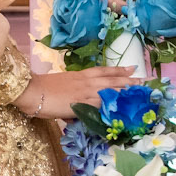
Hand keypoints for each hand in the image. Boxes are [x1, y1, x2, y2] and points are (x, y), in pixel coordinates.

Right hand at [17, 64, 134, 120]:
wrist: (33, 90)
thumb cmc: (43, 88)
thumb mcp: (62, 85)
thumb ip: (73, 93)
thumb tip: (77, 106)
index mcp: (81, 76)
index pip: (104, 71)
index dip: (118, 70)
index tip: (131, 69)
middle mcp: (86, 82)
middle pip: (112, 80)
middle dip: (128, 80)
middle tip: (143, 80)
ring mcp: (85, 93)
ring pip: (111, 91)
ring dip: (126, 91)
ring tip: (139, 91)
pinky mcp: (82, 104)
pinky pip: (101, 105)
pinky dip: (113, 105)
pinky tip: (123, 107)